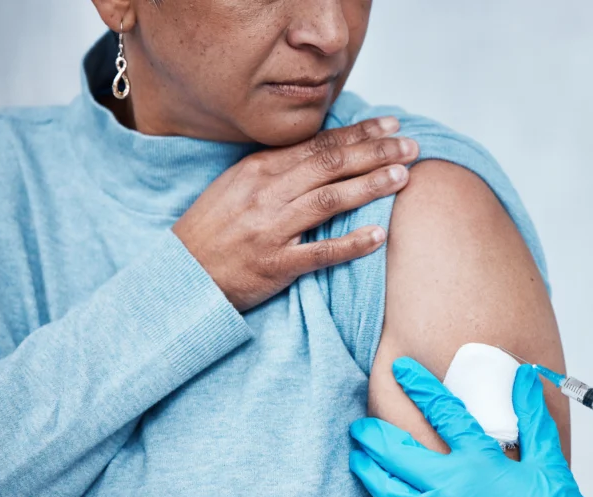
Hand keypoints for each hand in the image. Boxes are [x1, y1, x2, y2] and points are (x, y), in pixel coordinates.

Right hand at [173, 116, 418, 310]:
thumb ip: (278, 169)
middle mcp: (267, 194)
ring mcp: (271, 230)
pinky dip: (351, 244)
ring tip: (403, 177)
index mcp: (260, 169)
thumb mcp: (238, 186)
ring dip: (369, 186)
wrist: (181, 275)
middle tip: (410, 146)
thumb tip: (322, 151)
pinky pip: (320, 253)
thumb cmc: (214, 230)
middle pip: (330, 165)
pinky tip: (379, 236)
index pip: (319, 144)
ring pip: (329, 200)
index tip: (391, 126)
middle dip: (375, 152)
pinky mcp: (276, 265)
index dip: (359, 133)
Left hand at [350, 359, 592, 496]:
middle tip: (360, 427)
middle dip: (373, 435)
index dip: (419, 387)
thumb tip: (525, 376)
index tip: (401, 371)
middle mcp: (452, 488)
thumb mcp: (547, 457)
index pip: (442, 412)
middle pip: (397, 452)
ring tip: (358, 459)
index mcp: (479, 459)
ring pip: (389, 493)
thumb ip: (531, 414)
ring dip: (369, 472)